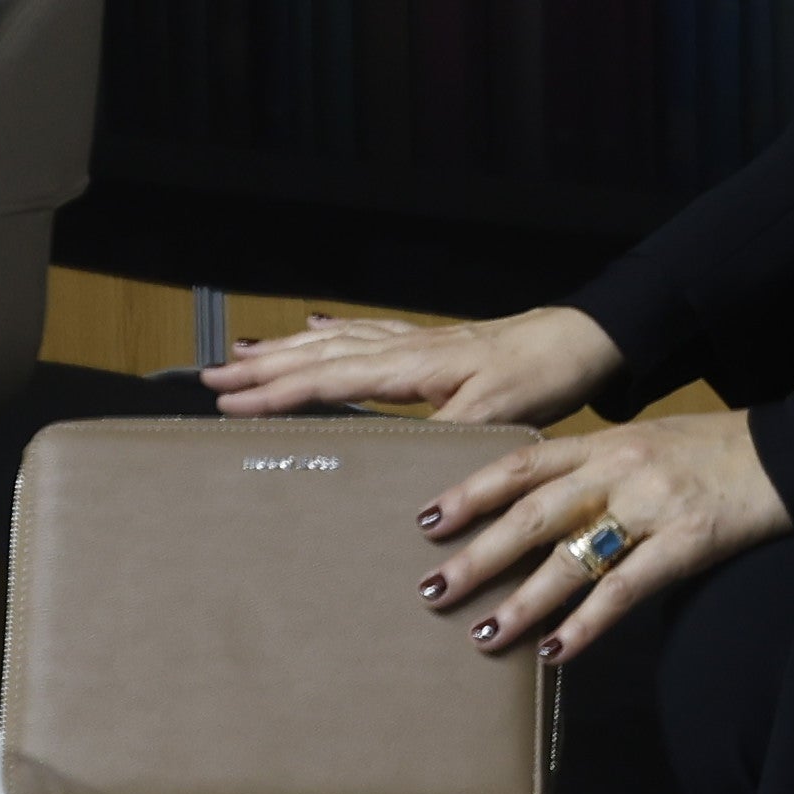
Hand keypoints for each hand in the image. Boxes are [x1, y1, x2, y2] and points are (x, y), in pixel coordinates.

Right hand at [206, 302, 619, 426]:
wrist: (581, 339)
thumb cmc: (542, 376)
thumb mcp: (494, 417)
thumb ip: (440, 439)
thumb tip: (392, 466)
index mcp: (411, 366)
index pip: (328, 378)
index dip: (276, 392)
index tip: (230, 403)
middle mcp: (404, 348)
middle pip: (318, 353)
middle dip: (263, 366)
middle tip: (212, 377)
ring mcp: (415, 342)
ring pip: (335, 340)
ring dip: (286, 348)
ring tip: (243, 353)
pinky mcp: (431, 344)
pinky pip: (365, 333)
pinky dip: (333, 331)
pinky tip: (316, 326)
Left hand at [422, 407, 784, 665]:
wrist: (787, 453)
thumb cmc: (711, 451)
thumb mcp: (643, 444)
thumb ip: (594, 469)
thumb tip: (539, 509)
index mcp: (604, 441)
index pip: (522, 463)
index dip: (471, 491)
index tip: (426, 519)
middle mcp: (618, 469)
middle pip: (533, 513)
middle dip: (478, 554)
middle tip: (433, 590)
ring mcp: (651, 505)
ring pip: (572, 557)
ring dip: (524, 600)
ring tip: (485, 635)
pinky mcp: (687, 542)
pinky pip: (627, 589)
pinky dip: (588, 623)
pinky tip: (558, 651)